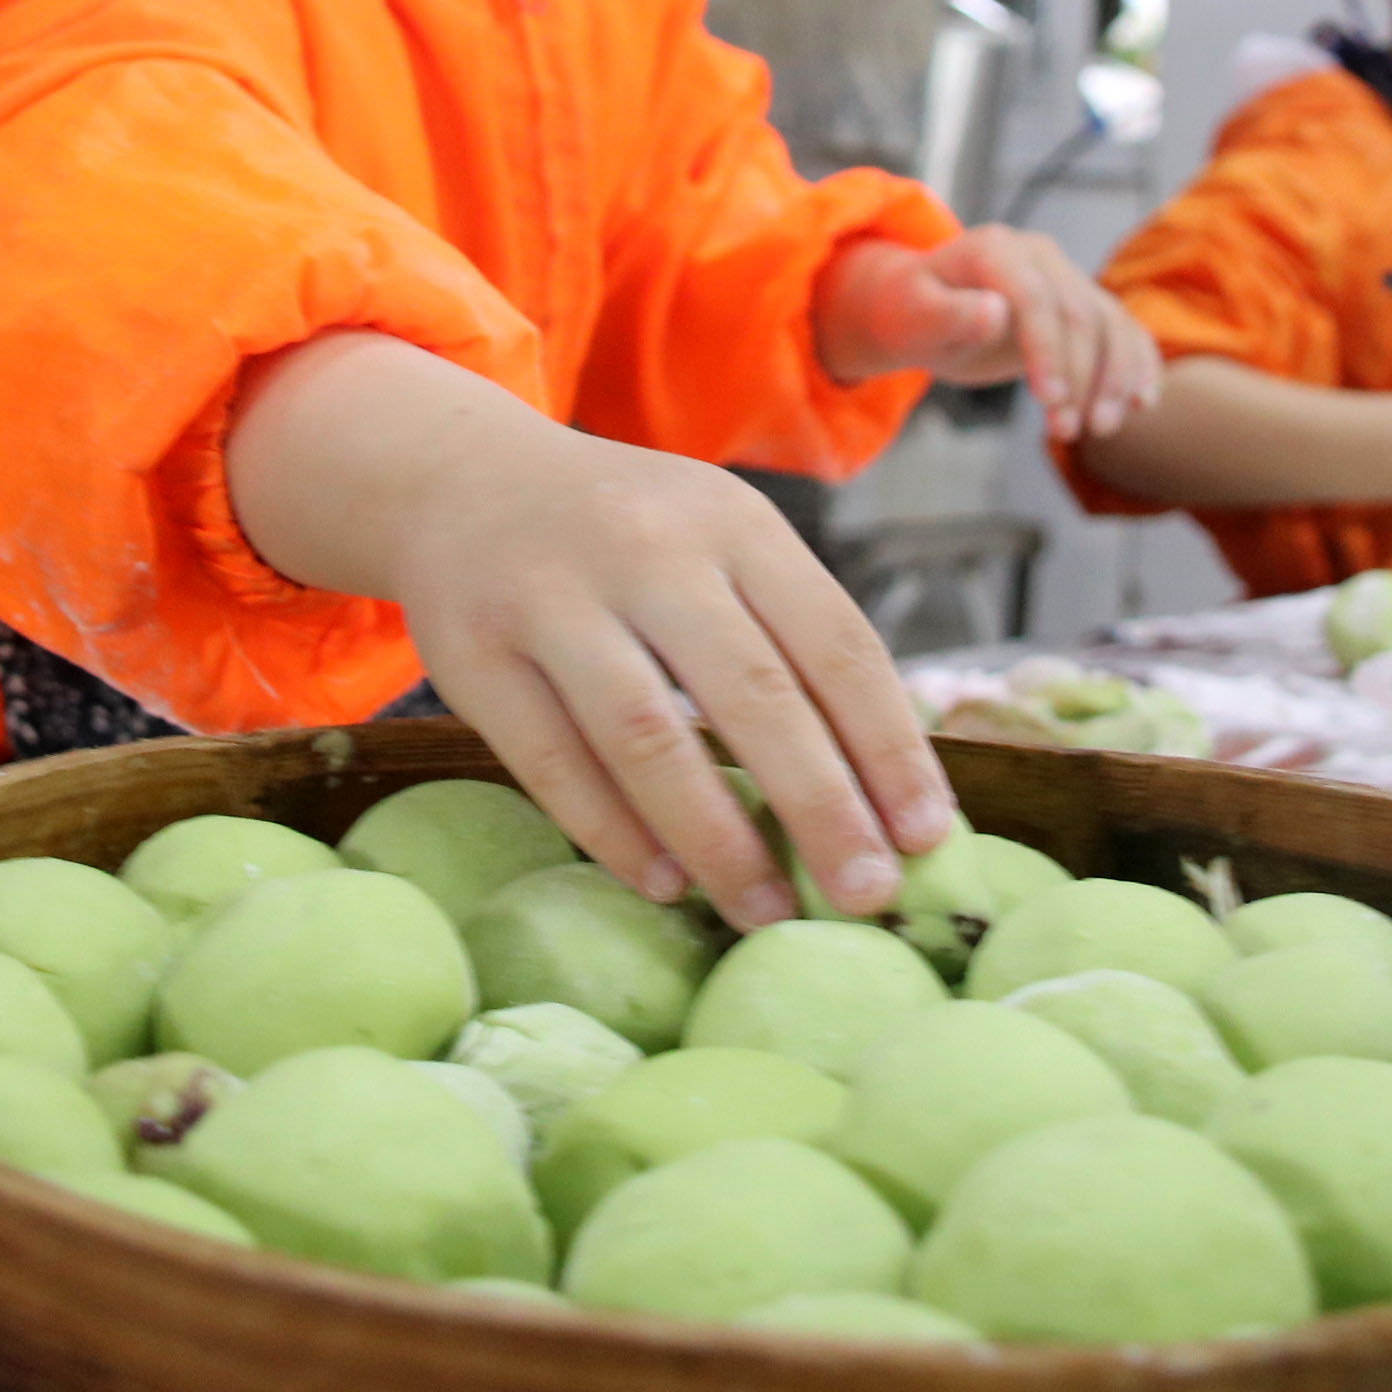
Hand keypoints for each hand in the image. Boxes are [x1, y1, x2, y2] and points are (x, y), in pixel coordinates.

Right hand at [226, 334, 955, 931]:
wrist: (462, 479)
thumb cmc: (630, 535)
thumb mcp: (720, 540)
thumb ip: (792, 633)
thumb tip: (888, 784)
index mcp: (733, 522)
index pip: (835, 641)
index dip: (889, 746)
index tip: (929, 836)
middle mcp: (647, 550)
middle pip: (754, 693)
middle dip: (822, 806)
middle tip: (869, 896)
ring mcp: (552, 600)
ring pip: (648, 738)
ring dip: (718, 840)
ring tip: (766, 911)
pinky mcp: (473, 656)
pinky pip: (553, 766)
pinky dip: (617, 835)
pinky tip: (668, 883)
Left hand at [814, 229, 1164, 441]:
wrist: (924, 308)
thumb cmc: (911, 313)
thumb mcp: (913, 317)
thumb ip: (948, 315)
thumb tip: (995, 312)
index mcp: (995, 249)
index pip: (1035, 298)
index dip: (1048, 350)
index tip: (1049, 402)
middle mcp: (1039, 256)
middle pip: (1079, 314)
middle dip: (1080, 377)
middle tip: (1067, 433)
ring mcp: (1066, 278)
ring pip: (1111, 324)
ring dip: (1115, 380)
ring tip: (1100, 430)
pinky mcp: (1082, 304)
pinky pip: (1123, 330)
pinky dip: (1139, 365)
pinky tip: (1143, 403)